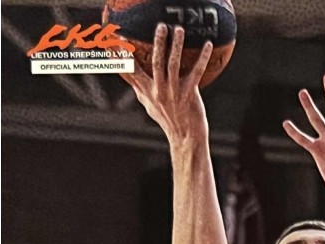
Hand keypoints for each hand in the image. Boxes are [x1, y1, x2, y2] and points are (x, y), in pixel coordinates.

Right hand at [122, 24, 212, 143]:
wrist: (185, 137)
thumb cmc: (168, 120)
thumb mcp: (150, 106)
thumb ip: (141, 90)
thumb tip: (131, 78)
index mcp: (147, 92)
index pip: (132, 71)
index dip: (123, 56)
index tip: (117, 40)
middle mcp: (159, 91)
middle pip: (156, 63)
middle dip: (158, 43)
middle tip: (161, 26)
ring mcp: (174, 93)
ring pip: (173, 64)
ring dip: (176, 45)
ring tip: (178, 30)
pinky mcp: (189, 94)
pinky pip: (196, 72)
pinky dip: (202, 58)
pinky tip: (207, 45)